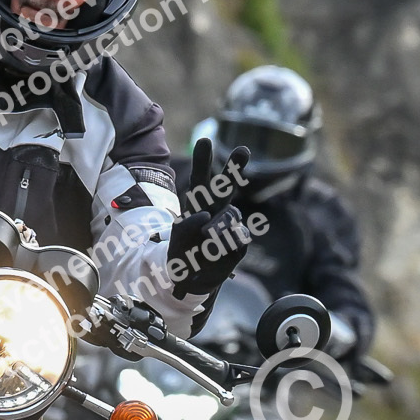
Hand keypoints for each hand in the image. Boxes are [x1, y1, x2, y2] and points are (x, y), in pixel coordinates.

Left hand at [168, 137, 250, 297]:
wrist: (191, 279)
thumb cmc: (182, 252)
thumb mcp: (176, 239)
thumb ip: (187, 226)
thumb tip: (207, 218)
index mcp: (200, 204)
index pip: (202, 179)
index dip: (204, 160)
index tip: (205, 140)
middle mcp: (217, 210)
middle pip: (226, 186)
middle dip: (234, 168)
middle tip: (243, 150)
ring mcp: (230, 226)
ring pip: (231, 215)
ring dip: (217, 226)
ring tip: (206, 237)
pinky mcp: (239, 243)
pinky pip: (238, 237)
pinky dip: (224, 244)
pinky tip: (214, 252)